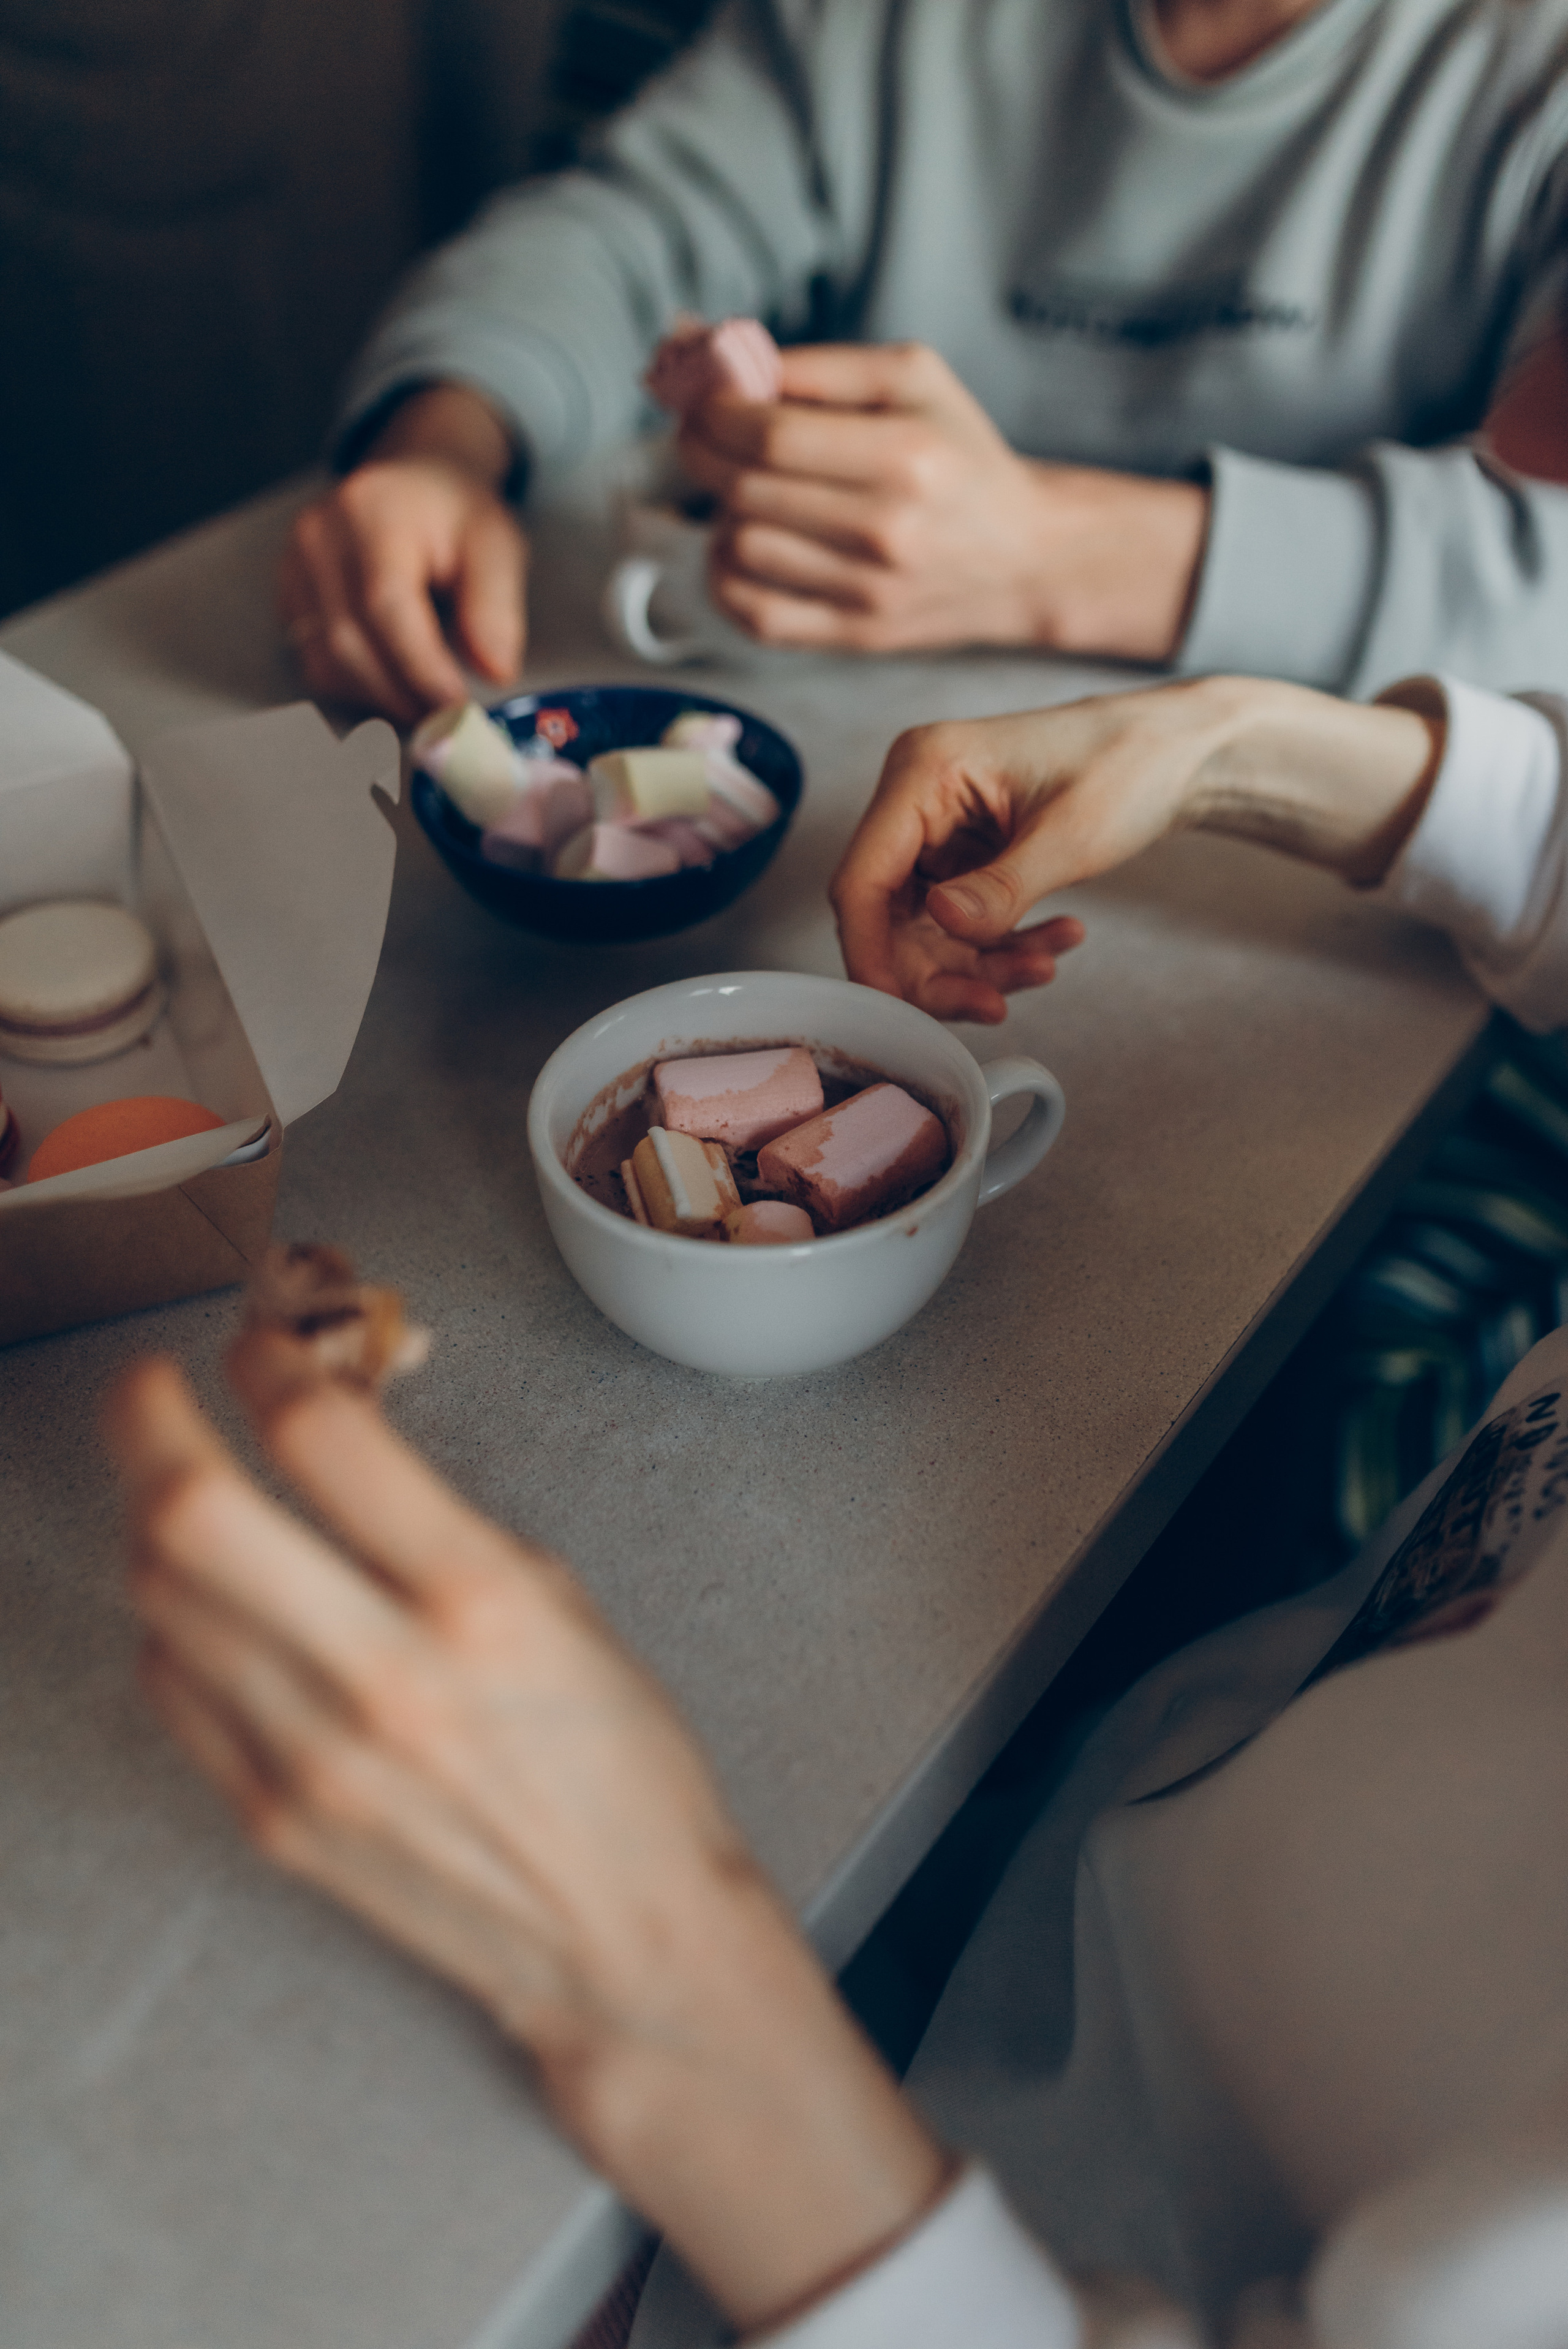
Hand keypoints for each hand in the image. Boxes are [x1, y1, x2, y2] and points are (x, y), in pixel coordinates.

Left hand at [105, 1335, 942, 2330]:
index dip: (269, 1362)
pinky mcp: (270, 1817)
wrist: (618, 1935)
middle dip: (147, 1418)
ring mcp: (309, 1756)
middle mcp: (382, 1675)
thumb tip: (332, 1425)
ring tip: (180, 1485)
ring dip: (152, 1516)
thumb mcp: (558, 1599)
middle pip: (192, 1515)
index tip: (258, 1344)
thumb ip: (435, 1515)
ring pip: (160, 1596)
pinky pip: (173, 1688)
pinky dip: (175, 1623)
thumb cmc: (614, 1762)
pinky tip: (212, 1603)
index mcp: (477, 1601)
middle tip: (149, 1383)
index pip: (323, 1439)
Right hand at [278, 385, 527, 721]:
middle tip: (448, 723)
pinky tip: (394, 686)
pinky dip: (357, 688)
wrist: (415, 482)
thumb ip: (497, 606)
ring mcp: (295, 565)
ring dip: (380, 699)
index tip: (456, 709)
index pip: (386, 607)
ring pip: (327, 662)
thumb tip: (496, 671)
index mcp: (373, 512)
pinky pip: (314, 661)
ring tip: (426, 704)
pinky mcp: (288, 593)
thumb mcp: (497, 546)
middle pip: (349, 643)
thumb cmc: (458, 515)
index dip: (420, 668)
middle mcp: (320, 536)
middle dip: (402, 695)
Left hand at [676, 341, 1208, 659]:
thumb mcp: (912, 379)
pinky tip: (744, 546)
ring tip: (742, 491)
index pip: (769, 434)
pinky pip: (753, 614)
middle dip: (702, 451)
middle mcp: (888, 529)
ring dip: (720, 512)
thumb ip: (817, 364)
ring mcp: (869, 592)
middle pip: (745, 489)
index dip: (714, 412)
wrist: (1023, 556)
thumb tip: (713, 352)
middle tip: (705, 434)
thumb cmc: (961, 457)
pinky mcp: (854, 635)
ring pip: (740, 550)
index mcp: (907, 455)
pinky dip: (727, 577)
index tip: (704, 398)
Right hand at [832, 677, 1445, 1020]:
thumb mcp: (1071, 833)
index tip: (903, 1009)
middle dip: (940, 971)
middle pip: (889, 916)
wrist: (1180, 749)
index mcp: (924, 771)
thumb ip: (1002, 887)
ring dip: (982, 963)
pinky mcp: (967, 853)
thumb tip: (942, 925)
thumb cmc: (1132, 763)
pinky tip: (1059, 941)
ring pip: (928, 929)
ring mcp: (940, 828)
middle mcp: (917, 798)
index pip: (861, 878)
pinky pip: (964, 922)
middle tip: (998, 1005)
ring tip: (1048, 967)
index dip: (871, 953)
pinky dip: (1004, 945)